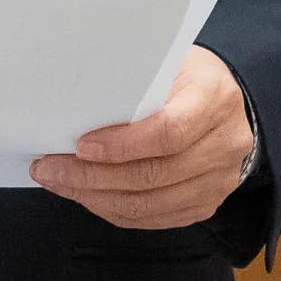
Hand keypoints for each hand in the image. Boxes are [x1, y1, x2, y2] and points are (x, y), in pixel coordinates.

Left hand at [30, 46, 251, 229]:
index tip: (80, 145)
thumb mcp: (167, 63)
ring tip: (59, 182)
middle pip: (153, 174)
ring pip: (149, 204)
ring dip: (95, 197)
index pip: (168, 132)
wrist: (229, 101)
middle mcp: (223, 145)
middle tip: (50, 168)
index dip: (122, 144)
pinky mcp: (206, 204)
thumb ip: (134, 85)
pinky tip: (86, 196)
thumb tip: (76, 107)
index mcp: (213, 100)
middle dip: (92, 176)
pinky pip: (154, 217)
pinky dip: (114, 210)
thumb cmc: (187, 76)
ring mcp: (218, 181)